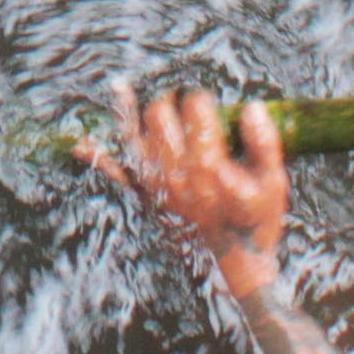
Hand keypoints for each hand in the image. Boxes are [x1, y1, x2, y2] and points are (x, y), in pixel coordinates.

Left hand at [95, 85, 288, 296]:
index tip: (205, 100)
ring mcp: (156, 184)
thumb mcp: (274, 182)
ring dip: (128, 112)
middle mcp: (176, 170)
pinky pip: (117, 175)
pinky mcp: (146, 198)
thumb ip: (264, 142)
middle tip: (177, 100)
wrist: (236, 266)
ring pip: (133, 136)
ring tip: (121, 88)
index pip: (195, 109)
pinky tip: (80, 144)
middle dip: (168, 100)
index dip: (200, 98)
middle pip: (159, 116)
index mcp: (208, 163)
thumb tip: (251, 107)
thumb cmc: (256, 222)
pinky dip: (97, 159)